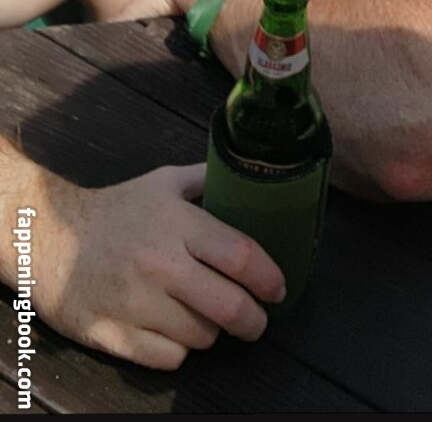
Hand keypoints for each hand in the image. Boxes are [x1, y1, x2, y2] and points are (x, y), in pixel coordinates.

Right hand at [32, 162, 285, 368]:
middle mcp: (159, 264)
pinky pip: (169, 357)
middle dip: (254, 319)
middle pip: (229, 306)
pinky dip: (179, 349)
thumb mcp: (163, 182)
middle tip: (259, 319)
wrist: (50, 238)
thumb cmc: (115, 210)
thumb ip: (208, 179)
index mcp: (177, 223)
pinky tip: (174, 331)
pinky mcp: (112, 334)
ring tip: (206, 316)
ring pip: (201, 336)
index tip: (279, 288)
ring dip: (212, 331)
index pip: (240, 256)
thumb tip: (252, 176)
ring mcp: (135, 302)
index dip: (269, 277)